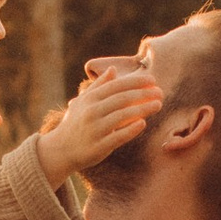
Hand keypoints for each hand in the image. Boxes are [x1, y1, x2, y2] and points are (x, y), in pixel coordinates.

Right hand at [42, 61, 162, 184]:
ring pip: (122, 116)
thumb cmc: (75, 123)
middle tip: (160, 92)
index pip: (116, 86)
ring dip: (142, 109)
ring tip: (158, 105)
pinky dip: (131, 129)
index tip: (152, 79)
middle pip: (122, 99)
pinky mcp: (98, 146)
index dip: (135, 81)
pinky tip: (143, 123)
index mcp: (89, 99)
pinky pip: (118, 136)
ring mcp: (95, 129)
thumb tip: (112, 70)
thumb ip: (98, 86)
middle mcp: (91, 112)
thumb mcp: (82, 102)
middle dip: (143, 94)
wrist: (60, 150)